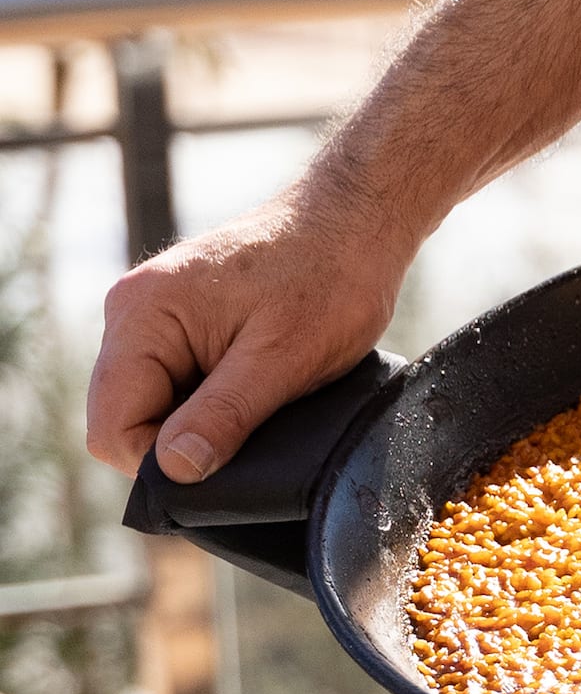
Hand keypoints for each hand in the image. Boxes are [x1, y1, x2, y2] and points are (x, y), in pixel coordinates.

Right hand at [88, 188, 411, 482]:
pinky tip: (258, 389)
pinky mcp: (181, 322)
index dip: (162, 464)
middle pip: (127, 419)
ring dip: (204, 421)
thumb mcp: (282, 360)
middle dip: (183, 443)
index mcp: (141, 317)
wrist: (356, 222)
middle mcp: (132, 313)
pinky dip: (214, 400)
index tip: (228, 463)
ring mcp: (154, 316)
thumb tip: (174, 470)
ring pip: (156, 405)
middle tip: (254, 434)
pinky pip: (179, 383)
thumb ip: (223, 415)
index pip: (112, 427)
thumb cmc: (328, 279)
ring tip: (262, 404)